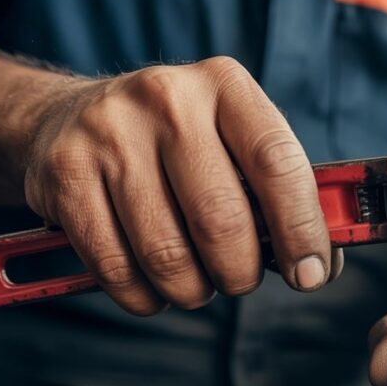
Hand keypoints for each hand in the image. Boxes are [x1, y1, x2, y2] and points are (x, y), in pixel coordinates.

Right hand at [23, 57, 339, 314]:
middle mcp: (166, 100)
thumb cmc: (180, 148)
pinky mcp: (64, 175)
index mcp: (225, 88)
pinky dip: (144, 297)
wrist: (70, 119)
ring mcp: (109, 135)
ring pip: (168, 256)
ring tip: (194, 280)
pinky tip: (151, 284)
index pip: (277, 164)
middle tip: (238, 278)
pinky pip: (117, 270)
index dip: (301, 230)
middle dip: (240, 273)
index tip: (310, 275)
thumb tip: (322, 267)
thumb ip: (282, 198)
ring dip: (192, 291)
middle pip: (222, 221)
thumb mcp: (235, 147)